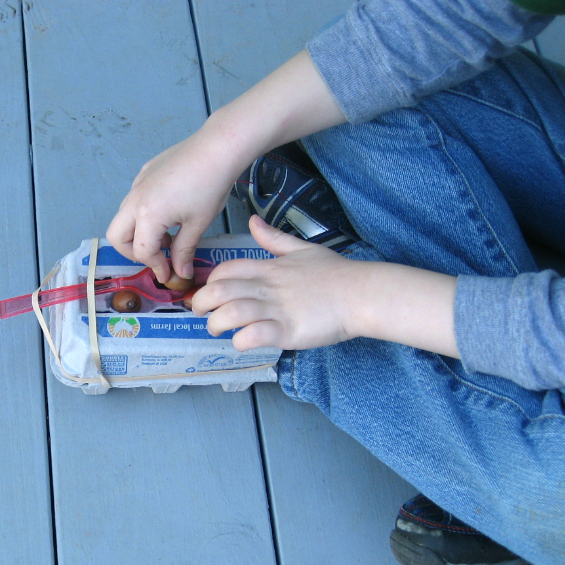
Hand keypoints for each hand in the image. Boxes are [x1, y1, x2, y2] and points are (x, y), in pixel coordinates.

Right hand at [106, 125, 239, 283]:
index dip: (156, 266)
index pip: (142, 252)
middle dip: (133, 253)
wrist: (216, 149)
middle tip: (156, 257)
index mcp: (148, 215)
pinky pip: (134, 200)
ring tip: (168, 236)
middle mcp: (135, 199)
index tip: (169, 273)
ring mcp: (137, 183)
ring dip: (139, 233)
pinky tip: (170, 213)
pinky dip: (144, 215)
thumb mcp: (197, 225)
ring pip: (123, 217)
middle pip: (116, 236)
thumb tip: (179, 274)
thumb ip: (183, 252)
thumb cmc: (210, 188)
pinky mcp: (144, 172)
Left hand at [192, 215, 359, 350]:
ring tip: (220, 332)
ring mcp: (277, 309)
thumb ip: (273, 238)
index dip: (209, 283)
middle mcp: (267, 288)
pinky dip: (241, 341)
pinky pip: (254, 335)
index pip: (224, 270)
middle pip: (219, 291)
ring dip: (218, 325)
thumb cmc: (335, 273)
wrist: (362, 293)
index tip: (210, 296)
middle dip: (202, 304)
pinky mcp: (288, 331)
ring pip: (231, 313)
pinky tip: (243, 343)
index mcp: (268, 268)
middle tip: (204, 316)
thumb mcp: (302, 249)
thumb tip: (253, 221)